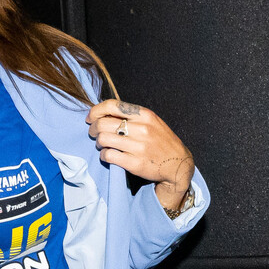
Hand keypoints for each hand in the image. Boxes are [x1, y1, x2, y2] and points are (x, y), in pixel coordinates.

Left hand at [85, 99, 194, 213]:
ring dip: (98, 142)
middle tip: (94, 133)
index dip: (96, 110)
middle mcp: (142, 129)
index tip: (90, 118)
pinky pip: (108, 155)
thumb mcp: (151, 122)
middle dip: (93, 128)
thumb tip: (103, 113)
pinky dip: (103, 155)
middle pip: (103, 123)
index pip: (112, 105)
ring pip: (103, 139)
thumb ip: (131, 116)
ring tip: (102, 145)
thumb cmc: (161, 141)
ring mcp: (139, 147)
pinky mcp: (135, 163)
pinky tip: (107, 155)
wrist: (178, 164)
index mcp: (145, 115)